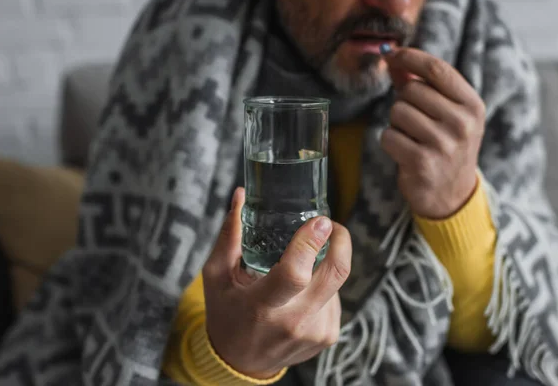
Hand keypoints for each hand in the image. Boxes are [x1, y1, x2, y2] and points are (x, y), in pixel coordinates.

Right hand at [203, 188, 351, 378]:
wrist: (240, 362)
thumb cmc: (226, 312)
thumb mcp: (216, 275)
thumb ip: (230, 235)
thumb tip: (240, 194)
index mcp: (262, 306)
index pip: (295, 274)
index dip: (311, 243)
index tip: (321, 220)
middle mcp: (293, 322)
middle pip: (334, 273)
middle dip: (340, 241)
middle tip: (330, 225)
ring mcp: (315, 332)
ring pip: (335, 282)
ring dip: (325, 265)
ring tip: (301, 267)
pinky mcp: (328, 336)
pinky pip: (335, 298)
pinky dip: (324, 285)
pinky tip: (304, 291)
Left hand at [381, 48, 485, 218]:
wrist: (451, 195)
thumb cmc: (445, 146)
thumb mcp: (445, 114)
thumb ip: (420, 83)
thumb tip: (393, 56)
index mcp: (472, 105)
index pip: (437, 69)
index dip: (410, 57)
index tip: (392, 54)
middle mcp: (462, 123)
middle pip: (411, 90)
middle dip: (403, 102)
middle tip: (415, 123)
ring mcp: (443, 144)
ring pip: (397, 112)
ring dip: (396, 124)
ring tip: (412, 139)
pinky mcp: (422, 163)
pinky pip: (388, 136)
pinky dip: (390, 142)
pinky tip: (405, 153)